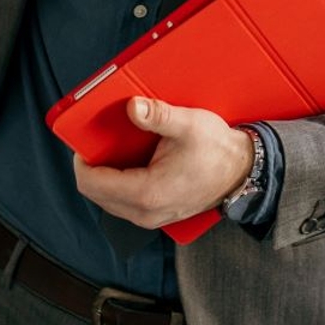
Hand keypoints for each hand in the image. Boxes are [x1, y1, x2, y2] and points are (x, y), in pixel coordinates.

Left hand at [72, 97, 253, 229]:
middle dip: (91, 168)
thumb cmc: (217, 151)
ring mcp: (150, 218)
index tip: (85, 141)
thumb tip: (132, 106)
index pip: (92, 183)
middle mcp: (145, 213)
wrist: (242, 172)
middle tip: (97, 143)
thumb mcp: (188, 126)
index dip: (82, 160)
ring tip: (112, 152)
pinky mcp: (156, 216)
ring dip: (104, 178)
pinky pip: (123, 204)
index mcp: (147, 193)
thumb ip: (157, 116)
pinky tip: (128, 165)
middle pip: (95, 194)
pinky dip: (118, 185)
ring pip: (108, 201)